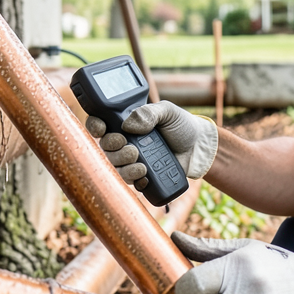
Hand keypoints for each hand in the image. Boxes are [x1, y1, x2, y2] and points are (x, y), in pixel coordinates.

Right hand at [85, 102, 217, 190]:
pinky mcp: (141, 176)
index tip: (101, 128)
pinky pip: (129, 182)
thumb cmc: (181, 126)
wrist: (198, 148)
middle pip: (104, 148)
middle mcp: (124, 142)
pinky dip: (134, 179)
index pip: (100, 124)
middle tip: (132, 147)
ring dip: (123, 166)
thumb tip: (129, 124)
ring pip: (114, 166)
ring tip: (141, 163)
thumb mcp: (168, 111)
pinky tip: (145, 175)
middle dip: (113, 148)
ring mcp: (132, 160)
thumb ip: (149, 112)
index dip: (95, 126)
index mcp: (126, 123)